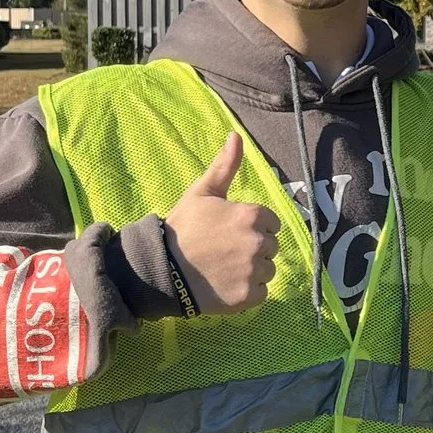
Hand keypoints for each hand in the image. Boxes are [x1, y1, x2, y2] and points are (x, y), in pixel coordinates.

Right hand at [166, 134, 277, 314]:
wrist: (161, 268)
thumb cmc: (182, 227)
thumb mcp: (202, 192)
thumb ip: (224, 165)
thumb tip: (236, 135)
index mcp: (252, 215)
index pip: (271, 222)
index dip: (252, 226)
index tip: (230, 231)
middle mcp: (258, 243)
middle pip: (271, 247)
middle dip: (253, 248)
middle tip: (225, 250)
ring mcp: (253, 271)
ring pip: (267, 270)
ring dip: (252, 270)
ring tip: (224, 267)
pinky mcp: (247, 296)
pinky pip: (260, 293)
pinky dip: (247, 292)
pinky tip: (225, 284)